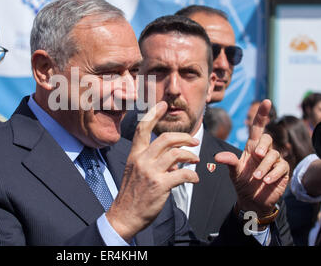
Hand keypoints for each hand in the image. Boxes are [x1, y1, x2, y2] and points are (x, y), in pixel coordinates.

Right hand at [106, 101, 199, 241]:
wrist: (124, 215)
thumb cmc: (132, 194)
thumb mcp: (136, 172)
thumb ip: (152, 161)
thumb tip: (174, 159)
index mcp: (135, 154)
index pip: (143, 128)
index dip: (154, 114)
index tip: (163, 104)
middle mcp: (142, 160)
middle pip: (165, 138)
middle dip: (184, 138)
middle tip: (194, 142)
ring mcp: (151, 172)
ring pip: (176, 154)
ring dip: (190, 156)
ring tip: (196, 160)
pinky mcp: (160, 185)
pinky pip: (183, 174)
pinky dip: (192, 175)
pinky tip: (194, 179)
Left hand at [215, 99, 288, 217]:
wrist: (252, 200)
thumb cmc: (243, 182)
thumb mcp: (234, 171)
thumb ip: (228, 162)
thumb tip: (217, 157)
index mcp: (252, 146)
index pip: (258, 127)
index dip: (261, 114)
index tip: (265, 101)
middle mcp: (264, 151)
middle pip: (267, 139)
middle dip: (263, 146)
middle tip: (257, 155)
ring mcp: (274, 160)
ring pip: (273, 155)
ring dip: (264, 166)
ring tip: (256, 177)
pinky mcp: (282, 171)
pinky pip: (281, 167)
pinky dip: (273, 174)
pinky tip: (265, 181)